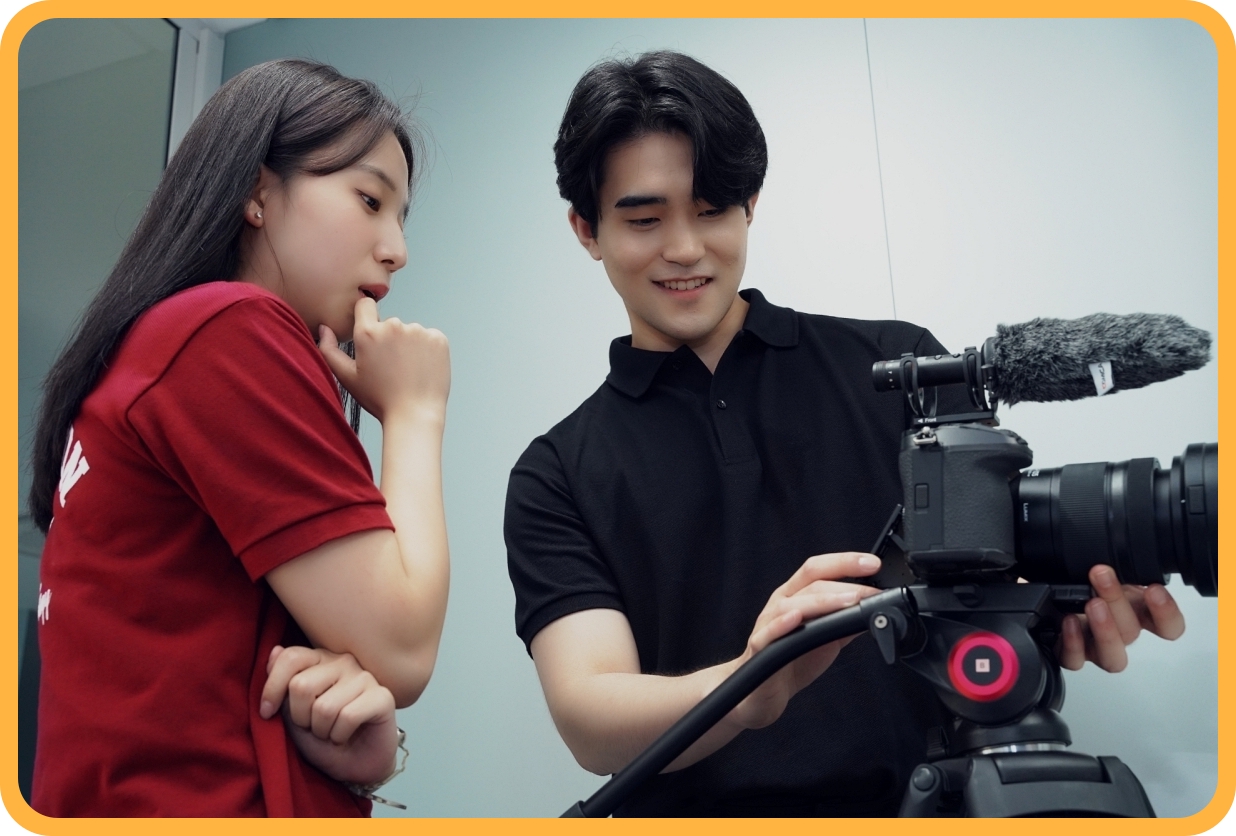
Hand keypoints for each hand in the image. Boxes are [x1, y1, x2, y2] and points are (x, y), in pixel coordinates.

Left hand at [261, 645, 399, 784]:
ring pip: (324, 707)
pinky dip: (339, 736)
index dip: (273, 688)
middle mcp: (344, 662)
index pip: (291, 658)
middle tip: (312, 727)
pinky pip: (347, 717)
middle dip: (300, 718)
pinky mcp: (382, 697)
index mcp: (321, 660)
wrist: (354, 766)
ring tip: (330, 732)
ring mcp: (365, 678)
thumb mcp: (291, 714)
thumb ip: (283, 684)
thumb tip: (275, 651)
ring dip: (321, 731)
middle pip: (302, 686)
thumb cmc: (322, 739)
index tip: (267, 713)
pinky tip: (345, 735)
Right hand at [319, 296, 449, 424]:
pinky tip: (422, 369)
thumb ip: (329, 349)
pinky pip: (430, 338)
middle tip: (391, 367)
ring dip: (409, 346)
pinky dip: (427, 350)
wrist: (415, 415)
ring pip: (410, 332)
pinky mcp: (438, 339)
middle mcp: (394, 326)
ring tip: (408, 372)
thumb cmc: (379, 399)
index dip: (367, 317)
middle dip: (389, 340)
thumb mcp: (347, 377)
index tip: (372, 336)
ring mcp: (419, 331)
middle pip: (389, 324)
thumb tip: (324, 328)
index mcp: (368, 333)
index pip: (365, 305)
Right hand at [729, 552, 882, 729]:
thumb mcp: (827, 638)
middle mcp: (782, 604)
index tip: (873, 564)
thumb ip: (847, 623)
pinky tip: (796, 619)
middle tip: (870, 591)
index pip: (819, 569)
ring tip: (849, 602)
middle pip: (810, 582)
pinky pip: (769, 633)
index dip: (845, 562)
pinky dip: (782, 624)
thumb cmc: (793, 660)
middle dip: (843, 581)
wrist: (764, 693)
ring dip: (823, 601)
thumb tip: (876, 611)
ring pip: (792, 604)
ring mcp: (768, 624)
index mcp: (797, 596)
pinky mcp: (760, 647)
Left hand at [1056, 564, 1185, 671]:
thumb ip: (1121, 564)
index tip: (1155, 590)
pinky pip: (1075, 660)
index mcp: (1137, 612)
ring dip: (1105, 630)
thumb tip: (1125, 545)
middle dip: (1117, 601)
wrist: (1053, 596)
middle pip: (1131, 632)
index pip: (1169, 626)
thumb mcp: (1107, 566)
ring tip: (1091, 603)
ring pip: (1112, 657)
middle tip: (1101, 575)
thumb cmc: (1083, 580)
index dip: (1167, 614)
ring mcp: (1095, 647)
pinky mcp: (1071, 655)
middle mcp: (1120, 633)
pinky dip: (1072, 643)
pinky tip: (1069, 621)